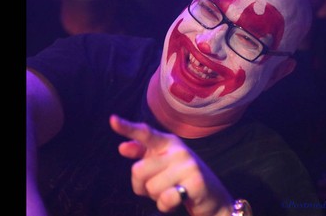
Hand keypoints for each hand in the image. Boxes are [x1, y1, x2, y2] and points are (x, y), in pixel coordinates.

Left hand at [110, 114, 232, 215]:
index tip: (112, 120)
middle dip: (142, 186)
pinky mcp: (195, 182)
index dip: (127, 128)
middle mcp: (178, 149)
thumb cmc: (180, 178)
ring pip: (150, 187)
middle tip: (160, 186)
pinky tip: (177, 200)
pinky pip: (165, 198)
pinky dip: (166, 205)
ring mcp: (188, 165)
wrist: (213, 197)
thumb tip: (122, 147)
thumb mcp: (162, 164)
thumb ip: (142, 154)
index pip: (144, 133)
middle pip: (138, 170)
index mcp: (167, 142)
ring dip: (156, 197)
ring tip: (171, 191)